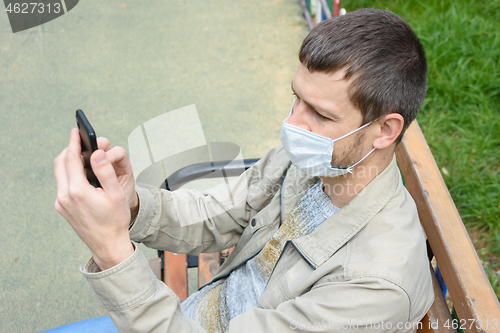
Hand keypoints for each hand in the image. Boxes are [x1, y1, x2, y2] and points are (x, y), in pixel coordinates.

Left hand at [54, 128, 133, 269]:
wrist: (108, 244)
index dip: (74, 142)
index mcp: (78, 191)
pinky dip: (69, 173)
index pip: (72, 159)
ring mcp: (61, 203)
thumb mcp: (116, 193)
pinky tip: (81, 173)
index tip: (76, 131)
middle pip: (60, 163)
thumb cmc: (115, 220)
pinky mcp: (62, 208)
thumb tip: (97, 153)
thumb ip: (105, 171)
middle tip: (79, 139)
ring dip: (67, 161)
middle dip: (69, 149)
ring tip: (80, 153)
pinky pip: (62, 184)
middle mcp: (65, 196)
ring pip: (59, 174)